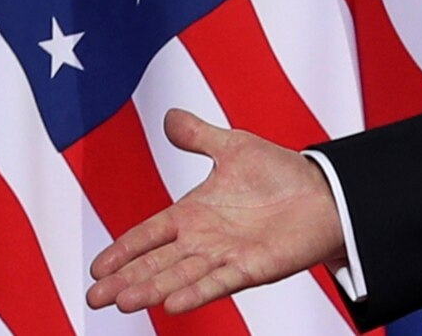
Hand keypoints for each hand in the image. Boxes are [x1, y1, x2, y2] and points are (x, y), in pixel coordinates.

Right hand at [86, 109, 344, 313]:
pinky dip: (196, 293)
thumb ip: (198, 135)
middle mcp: (203, 240)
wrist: (327, 192)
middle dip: (124, 280)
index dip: (122, 250)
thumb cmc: (281, 172)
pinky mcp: (253, 268)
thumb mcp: (233, 146)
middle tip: (94, 298)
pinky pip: (219, 282)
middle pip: (155, 263)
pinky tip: (172, 306)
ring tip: (122, 303)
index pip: (147, 235)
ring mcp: (226, 256)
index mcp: (192, 214)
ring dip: (150, 289)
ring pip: (179, 276)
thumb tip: (169, 115)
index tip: (96, 267)